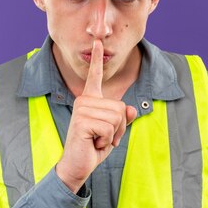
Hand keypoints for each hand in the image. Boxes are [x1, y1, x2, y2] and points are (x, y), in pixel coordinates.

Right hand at [55, 39, 136, 192]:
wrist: (76, 166)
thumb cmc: (93, 147)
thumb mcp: (113, 132)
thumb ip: (123, 119)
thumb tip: (130, 108)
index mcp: (90, 99)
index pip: (95, 76)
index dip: (97, 59)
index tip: (98, 42)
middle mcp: (84, 100)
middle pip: (120, 107)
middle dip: (119, 128)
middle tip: (103, 138)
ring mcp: (82, 109)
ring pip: (117, 117)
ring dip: (113, 135)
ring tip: (97, 140)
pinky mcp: (82, 121)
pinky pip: (110, 128)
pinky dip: (107, 141)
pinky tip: (93, 144)